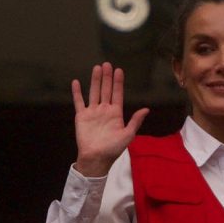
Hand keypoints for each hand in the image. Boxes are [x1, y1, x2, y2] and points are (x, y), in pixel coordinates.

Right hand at [71, 62, 145, 177]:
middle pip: (106, 90)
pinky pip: (79, 102)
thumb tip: (146, 109)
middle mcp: (104, 110)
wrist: (96, 158)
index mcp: (116, 114)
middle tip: (107, 64)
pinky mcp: (81, 116)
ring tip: (97, 68)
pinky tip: (77, 82)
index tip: (119, 70)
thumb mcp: (128, 135)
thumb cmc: (113, 149)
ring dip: (95, 81)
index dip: (118, 82)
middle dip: (107, 77)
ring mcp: (93, 112)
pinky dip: (77, 92)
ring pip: (94, 92)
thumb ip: (135, 121)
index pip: (117, 94)